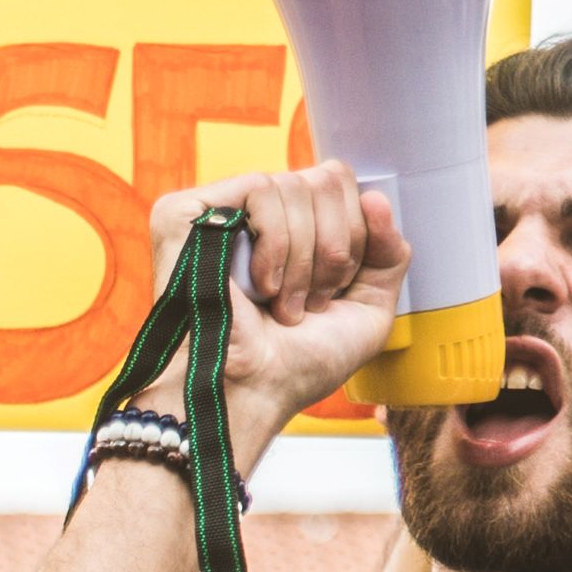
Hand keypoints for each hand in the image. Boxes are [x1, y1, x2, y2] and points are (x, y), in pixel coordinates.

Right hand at [133, 167, 404, 465]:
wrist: (251, 393)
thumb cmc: (294, 367)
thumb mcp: (368, 311)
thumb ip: (387, 253)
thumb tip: (375, 196)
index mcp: (289, 230)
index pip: (340, 184)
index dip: (356, 233)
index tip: (335, 289)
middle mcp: (253, 215)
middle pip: (327, 178)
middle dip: (336, 246)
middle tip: (310, 300)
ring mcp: (217, 211)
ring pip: (297, 185)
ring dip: (304, 258)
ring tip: (282, 303)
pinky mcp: (183, 211)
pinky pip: (261, 189)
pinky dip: (277, 244)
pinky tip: (260, 285)